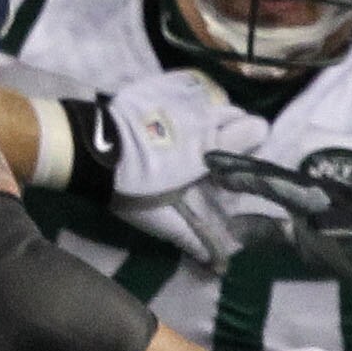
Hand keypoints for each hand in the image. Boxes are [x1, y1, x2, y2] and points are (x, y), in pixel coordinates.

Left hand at [86, 76, 252, 265]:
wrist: (94, 152)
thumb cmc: (130, 188)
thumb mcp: (161, 219)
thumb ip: (191, 236)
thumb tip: (216, 266)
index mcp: (212, 149)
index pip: (258, 130)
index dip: (251, 147)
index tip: (234, 165)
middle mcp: (207, 118)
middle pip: (239, 114)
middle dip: (233, 132)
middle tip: (211, 152)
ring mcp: (186, 97)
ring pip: (216, 100)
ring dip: (211, 117)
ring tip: (191, 133)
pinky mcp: (166, 84)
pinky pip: (192, 84)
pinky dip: (190, 98)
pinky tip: (173, 114)